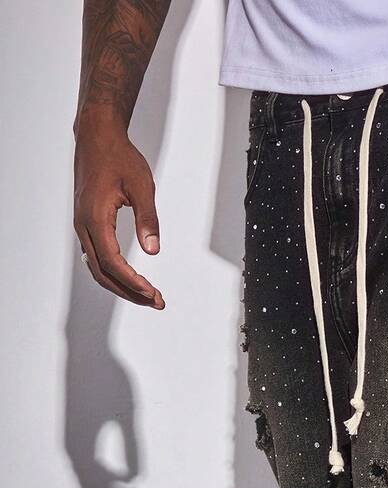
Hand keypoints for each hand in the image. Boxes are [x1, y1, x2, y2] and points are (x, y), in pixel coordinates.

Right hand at [73, 114, 164, 308]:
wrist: (97, 136)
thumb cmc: (118, 157)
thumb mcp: (142, 186)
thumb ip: (148, 219)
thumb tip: (153, 250)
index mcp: (95, 219)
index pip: (113, 263)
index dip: (133, 283)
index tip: (153, 294)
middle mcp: (84, 226)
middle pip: (103, 273)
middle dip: (130, 292)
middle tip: (156, 302)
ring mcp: (82, 225)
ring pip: (98, 268)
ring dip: (122, 285)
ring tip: (147, 295)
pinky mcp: (86, 223)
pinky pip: (96, 257)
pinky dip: (113, 273)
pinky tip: (130, 278)